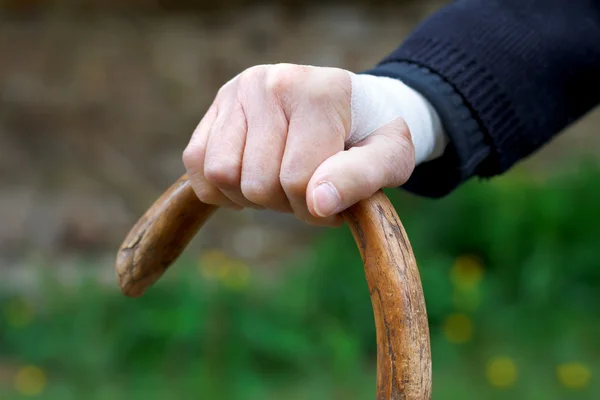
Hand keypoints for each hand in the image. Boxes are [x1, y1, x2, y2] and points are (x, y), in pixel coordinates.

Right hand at [182, 63, 416, 226]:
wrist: (355, 105)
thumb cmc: (372, 137)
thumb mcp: (390, 159)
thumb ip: (360, 180)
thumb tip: (318, 203)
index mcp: (319, 94)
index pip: (298, 181)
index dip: (316, 210)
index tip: (336, 204)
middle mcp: (272, 83)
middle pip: (258, 183)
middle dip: (285, 204)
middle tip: (309, 190)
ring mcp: (239, 90)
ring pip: (222, 175)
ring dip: (251, 197)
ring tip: (280, 183)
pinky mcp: (219, 103)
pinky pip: (196, 161)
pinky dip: (218, 187)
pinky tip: (249, 182)